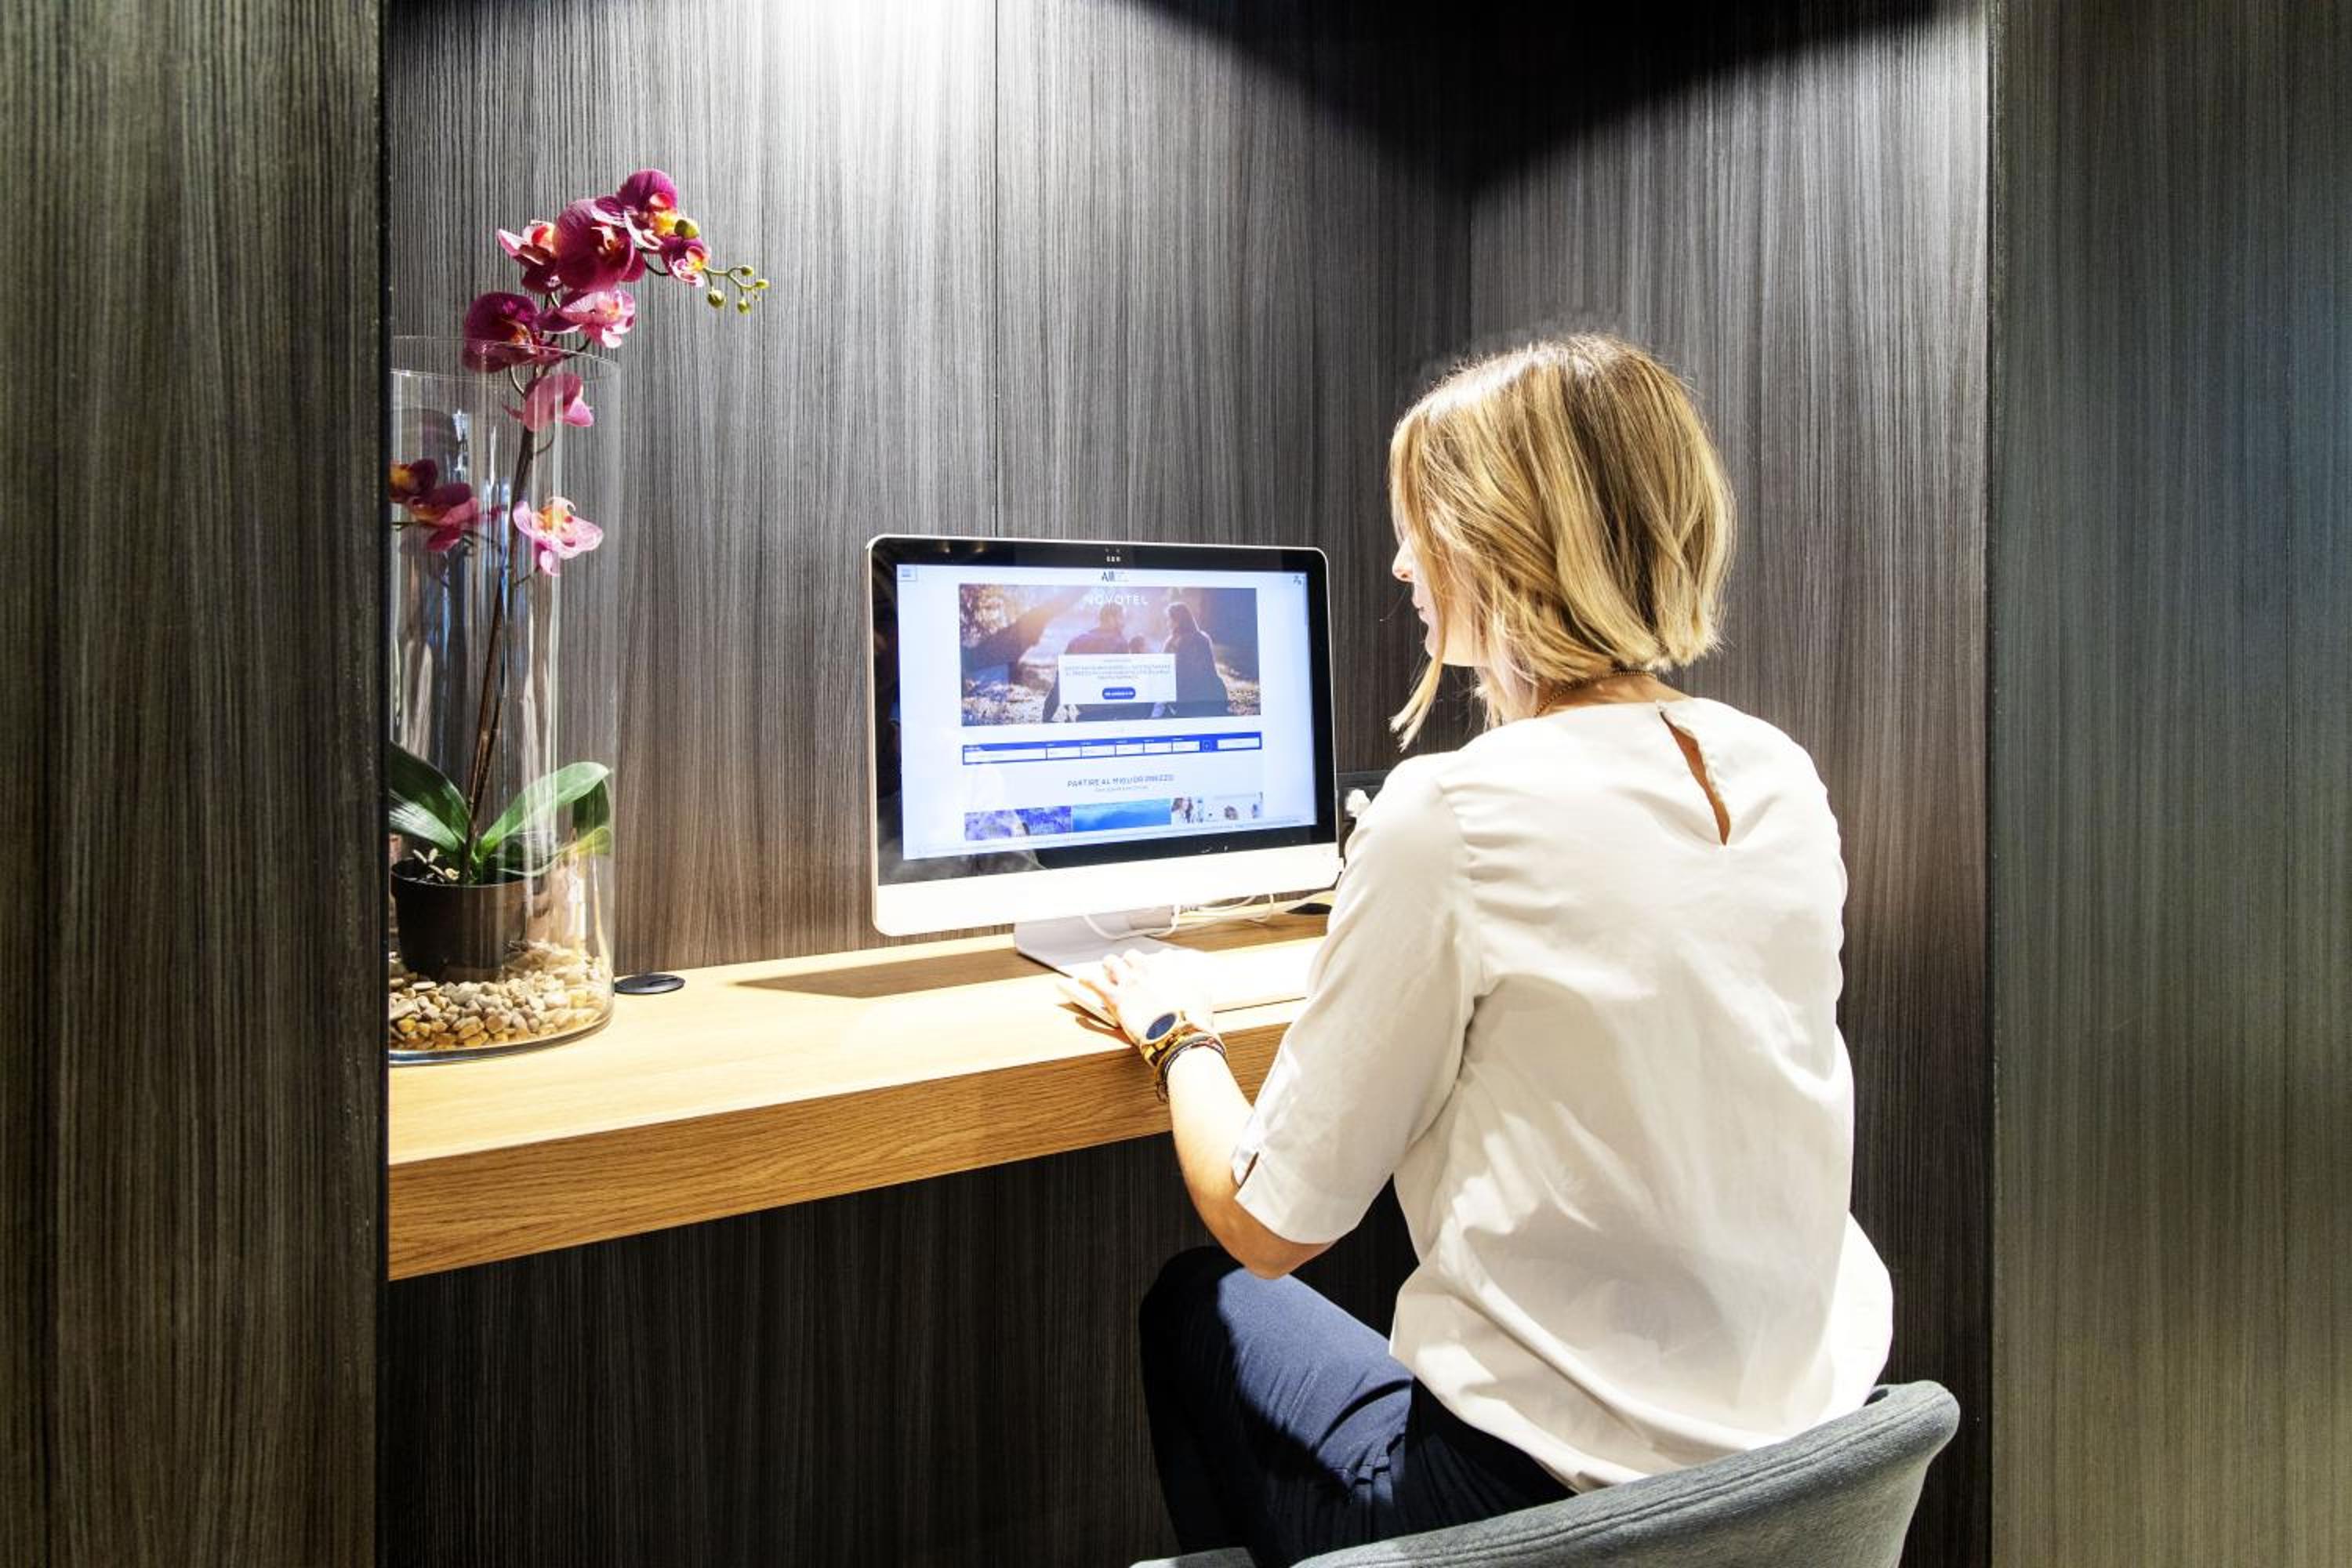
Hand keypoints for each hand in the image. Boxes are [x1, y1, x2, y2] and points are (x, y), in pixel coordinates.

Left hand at [1062, 948, 1215, 1048]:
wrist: (1179, 1035)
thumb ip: (1194, 983)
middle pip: (1131, 956)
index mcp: (1167, 971)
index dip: (1156, 961)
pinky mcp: (1116, 999)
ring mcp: (1129, 984)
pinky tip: (1081, 979)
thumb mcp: (1201, 995)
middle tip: (1127, 968)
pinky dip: (1087, 980)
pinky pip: (1095, 983)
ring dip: (1108, 965)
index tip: (1158, 962)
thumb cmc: (1191, 1018)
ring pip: (1111, 963)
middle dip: (1128, 961)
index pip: (1159, 958)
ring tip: (1106, 969)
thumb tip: (1194, 979)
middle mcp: (1146, 973)